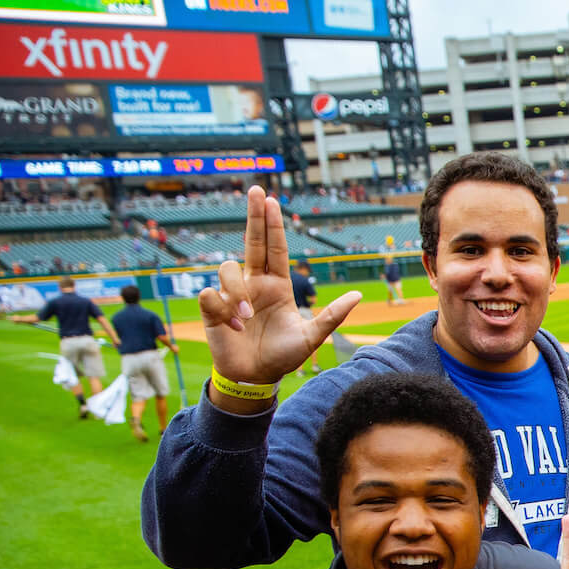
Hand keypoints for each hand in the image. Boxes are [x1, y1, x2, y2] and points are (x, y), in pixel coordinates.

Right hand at [195, 187, 361, 384]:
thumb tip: (357, 296)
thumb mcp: (312, 337)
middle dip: (254, 216)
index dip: (272, 224)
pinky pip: (211, 294)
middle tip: (257, 190)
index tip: (271, 199)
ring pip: (228, 269)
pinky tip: (233, 327)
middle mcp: (254, 284)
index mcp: (277, 286)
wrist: (255, 378)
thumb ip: (332, 316)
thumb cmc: (283, 356)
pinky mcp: (212, 307)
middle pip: (252, 241)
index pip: (275, 249)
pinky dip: (222, 309)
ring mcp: (231, 293)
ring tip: (245, 319)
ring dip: (236, 293)